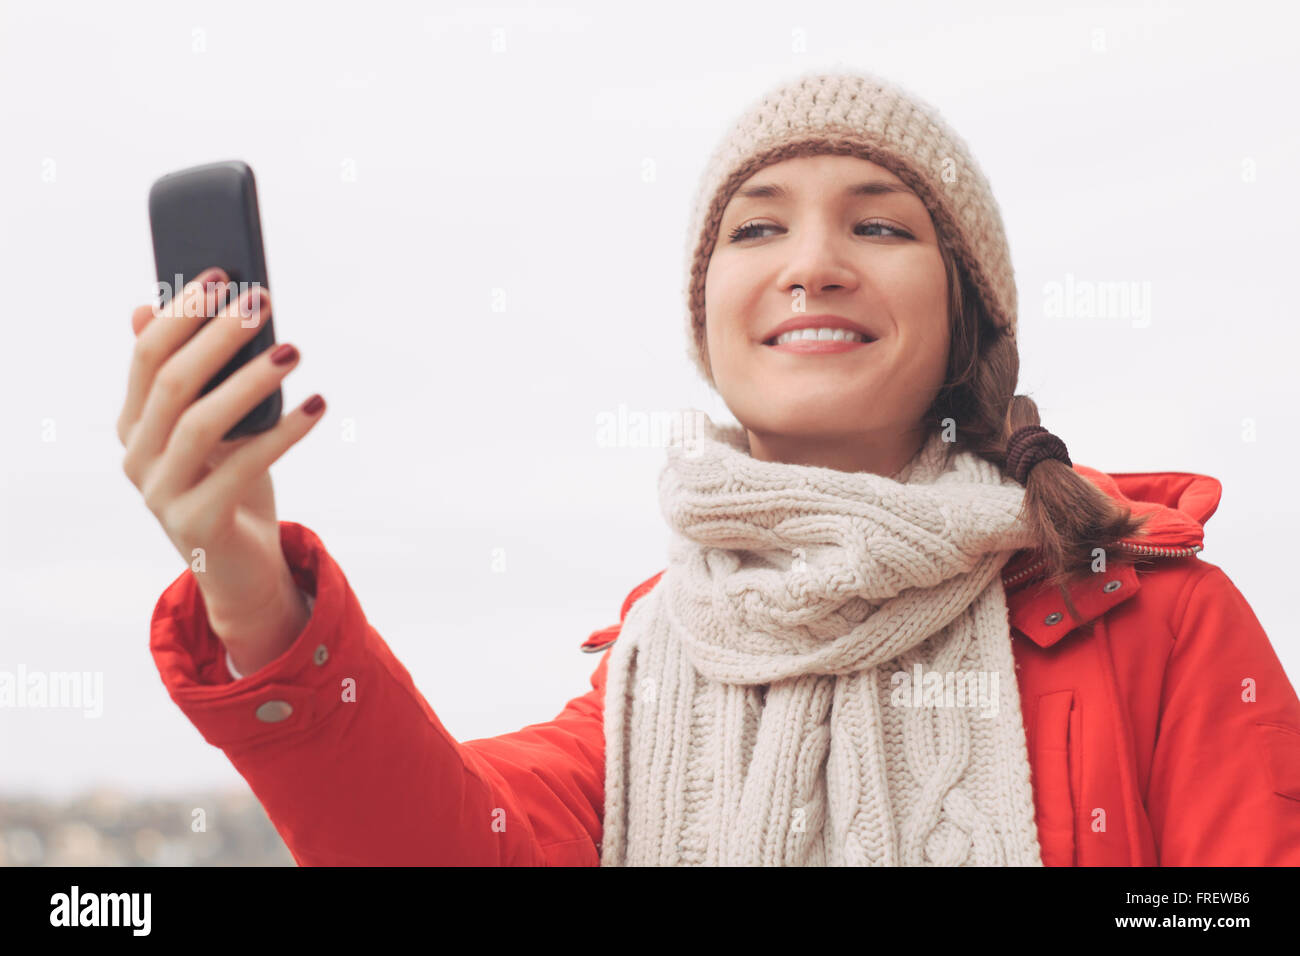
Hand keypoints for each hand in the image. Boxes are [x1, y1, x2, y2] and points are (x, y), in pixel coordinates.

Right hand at [118, 267, 324, 638]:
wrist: (241, 567)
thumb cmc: (229, 483)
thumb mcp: (211, 428)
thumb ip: (188, 376)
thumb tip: (152, 303)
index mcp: (135, 425)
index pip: (147, 356)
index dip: (182, 312)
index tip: (222, 274)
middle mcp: (138, 457)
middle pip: (172, 382)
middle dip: (217, 335)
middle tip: (261, 300)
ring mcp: (162, 493)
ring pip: (201, 423)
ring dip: (249, 380)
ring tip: (293, 349)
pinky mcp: (198, 523)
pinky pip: (244, 468)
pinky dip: (283, 434)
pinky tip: (316, 406)